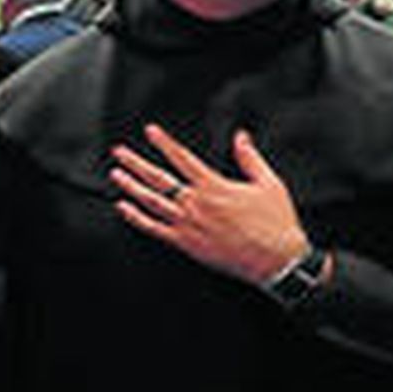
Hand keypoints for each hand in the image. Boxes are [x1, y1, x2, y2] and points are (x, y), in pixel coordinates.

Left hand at [109, 125, 310, 286]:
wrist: (276, 260)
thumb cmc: (275, 223)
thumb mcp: (269, 183)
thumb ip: (250, 158)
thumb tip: (241, 137)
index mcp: (214, 186)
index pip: (182, 158)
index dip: (164, 143)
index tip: (150, 131)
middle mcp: (196, 203)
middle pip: (159, 178)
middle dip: (136, 163)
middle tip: (119, 152)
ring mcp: (188, 224)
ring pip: (152, 202)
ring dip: (131, 187)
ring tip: (116, 175)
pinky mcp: (186, 243)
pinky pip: (154, 229)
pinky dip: (136, 218)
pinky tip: (123, 208)